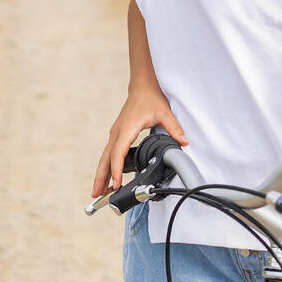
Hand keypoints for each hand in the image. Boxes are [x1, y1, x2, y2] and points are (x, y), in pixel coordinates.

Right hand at [90, 82, 187, 197]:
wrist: (143, 86)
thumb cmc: (151, 98)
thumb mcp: (165, 113)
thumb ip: (174, 128)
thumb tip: (184, 142)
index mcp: (127, 128)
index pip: (118, 153)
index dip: (116, 170)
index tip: (116, 184)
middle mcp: (117, 132)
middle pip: (105, 158)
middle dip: (100, 177)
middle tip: (96, 195)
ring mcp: (115, 133)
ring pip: (105, 157)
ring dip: (100, 174)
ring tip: (98, 192)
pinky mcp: (117, 134)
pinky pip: (109, 153)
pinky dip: (106, 165)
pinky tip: (108, 176)